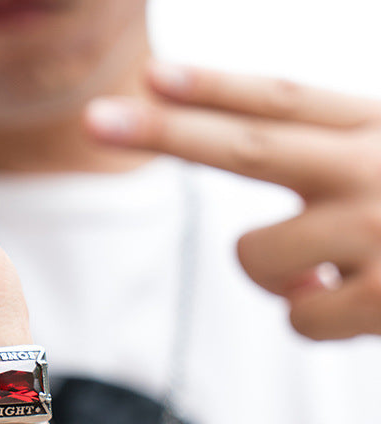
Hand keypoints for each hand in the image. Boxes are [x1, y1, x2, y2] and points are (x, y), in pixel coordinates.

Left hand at [86, 62, 380, 339]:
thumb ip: (333, 172)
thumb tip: (249, 245)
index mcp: (377, 130)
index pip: (283, 100)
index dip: (212, 87)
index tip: (152, 78)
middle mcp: (375, 167)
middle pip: (248, 148)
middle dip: (166, 134)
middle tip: (95, 121)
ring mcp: (376, 229)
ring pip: (252, 255)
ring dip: (274, 277)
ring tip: (334, 275)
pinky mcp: (380, 296)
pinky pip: (297, 320)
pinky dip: (316, 321)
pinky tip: (366, 311)